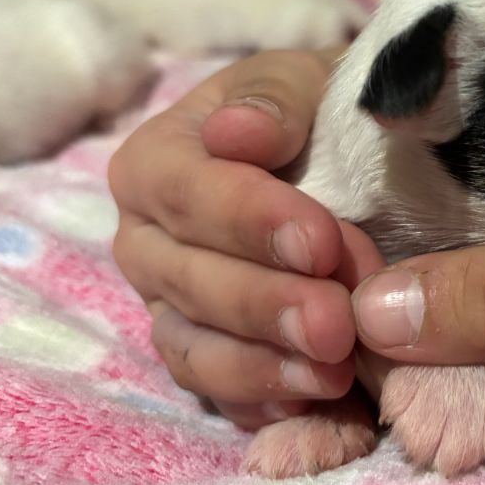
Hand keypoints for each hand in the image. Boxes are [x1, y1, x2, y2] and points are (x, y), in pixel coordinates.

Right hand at [109, 48, 385, 428]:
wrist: (334, 154)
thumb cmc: (313, 113)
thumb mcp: (303, 84)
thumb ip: (275, 101)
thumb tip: (238, 133)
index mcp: (157, 162)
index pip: (187, 194)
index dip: (250, 220)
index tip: (320, 242)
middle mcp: (147, 240)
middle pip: (190, 280)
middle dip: (267, 304)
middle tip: (338, 323)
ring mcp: (171, 303)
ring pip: (195, 347)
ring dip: (264, 365)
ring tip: (334, 372)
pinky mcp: (204, 352)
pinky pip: (216, 391)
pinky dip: (263, 399)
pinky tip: (316, 400)